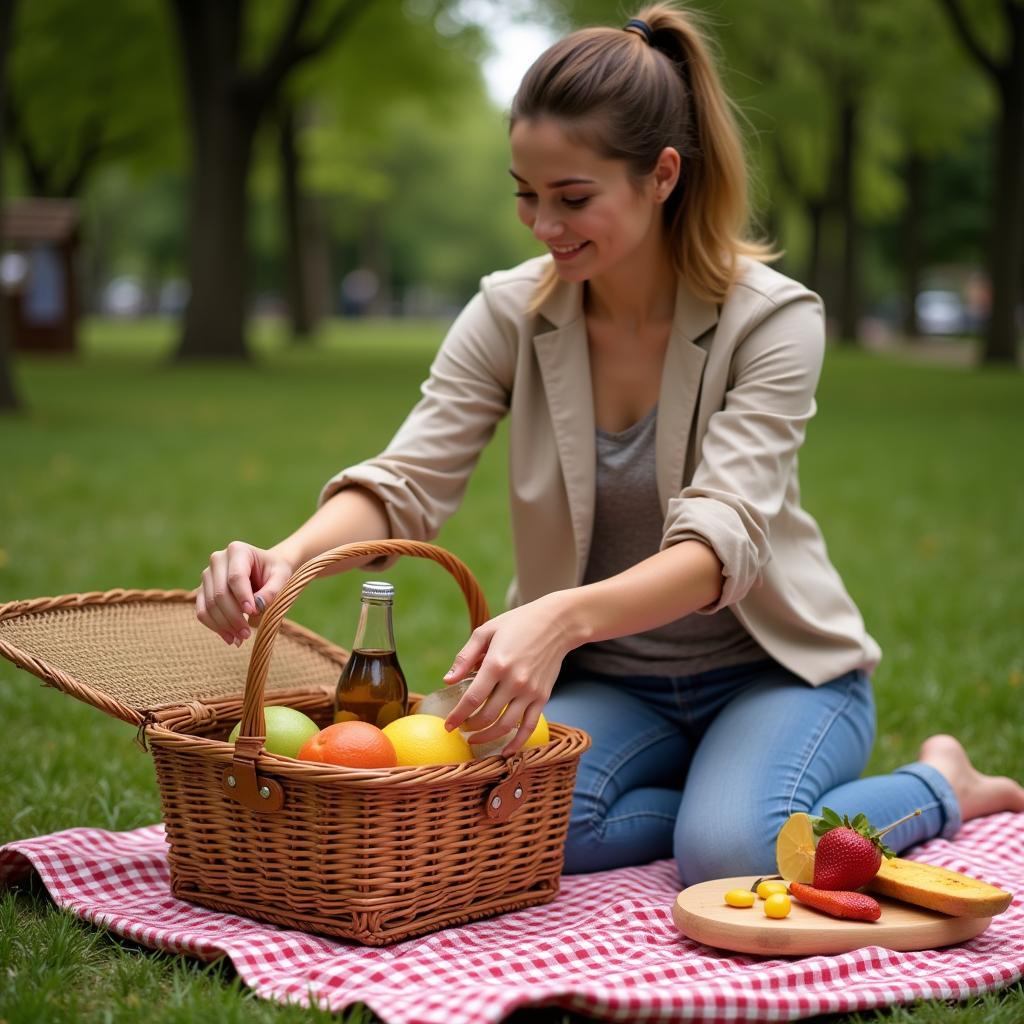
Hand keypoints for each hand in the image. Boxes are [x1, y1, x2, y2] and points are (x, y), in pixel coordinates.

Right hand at [196, 541, 296, 645]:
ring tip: (240, 639)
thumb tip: (258, 606)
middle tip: (247, 634)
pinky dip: (215, 627)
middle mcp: (217, 560)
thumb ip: (273, 590)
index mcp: (238, 550)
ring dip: (224, 625)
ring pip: (209, 604)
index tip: (253, 612)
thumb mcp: (282, 577)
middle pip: (220, 593)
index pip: (236, 577)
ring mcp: (207, 575)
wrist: (266, 571)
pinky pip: (202, 611)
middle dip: (234, 617)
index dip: (243, 597)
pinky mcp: (203, 591)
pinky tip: (229, 637)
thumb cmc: (275, 572)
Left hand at [443, 592, 576, 755]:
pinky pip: (529, 726)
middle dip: (469, 727)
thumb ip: (465, 657)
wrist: (557, 623)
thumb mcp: (486, 631)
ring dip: (487, 737)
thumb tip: (447, 680)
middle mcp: (514, 681)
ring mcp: (530, 691)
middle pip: (487, 716)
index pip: (472, 699)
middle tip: (460, 728)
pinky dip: (517, 743)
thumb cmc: (518, 623)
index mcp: (497, 664)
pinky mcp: (542, 697)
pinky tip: (505, 752)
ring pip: (505, 725)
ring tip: (474, 739)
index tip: (447, 726)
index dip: (457, 716)